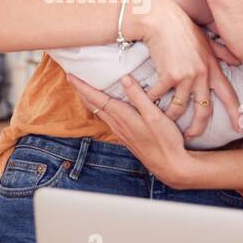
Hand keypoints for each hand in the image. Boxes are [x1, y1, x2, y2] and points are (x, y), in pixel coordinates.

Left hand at [68, 74, 194, 186]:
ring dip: (90, 100)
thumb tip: (124, 78)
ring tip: (85, 89)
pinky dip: (101, 109)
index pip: (97, 98)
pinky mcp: (127, 138)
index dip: (83, 86)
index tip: (71, 75)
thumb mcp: (154, 115)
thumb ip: (139, 96)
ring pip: (100, 113)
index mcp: (123, 117)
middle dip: (82, 91)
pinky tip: (106, 107)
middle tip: (73, 78)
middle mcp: (118, 125)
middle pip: (94, 105)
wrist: (171, 166)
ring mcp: (122, 133)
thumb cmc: (165, 141)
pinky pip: (108, 120)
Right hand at [129, 0, 241, 135]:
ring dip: (170, 117)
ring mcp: (186, 76)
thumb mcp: (206, 40)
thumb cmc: (182, 28)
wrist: (161, 19)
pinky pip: (159, 97)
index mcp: (213, 68)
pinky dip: (150, 101)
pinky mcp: (168, 76)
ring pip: (179, 108)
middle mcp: (202, 75)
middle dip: (197, 128)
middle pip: (203, 110)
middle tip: (191, 137)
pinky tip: (144, 101)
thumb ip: (222, 53)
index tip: (240, 128)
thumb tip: (238, 61)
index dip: (236, 113)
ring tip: (164, 121)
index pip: (229, 95)